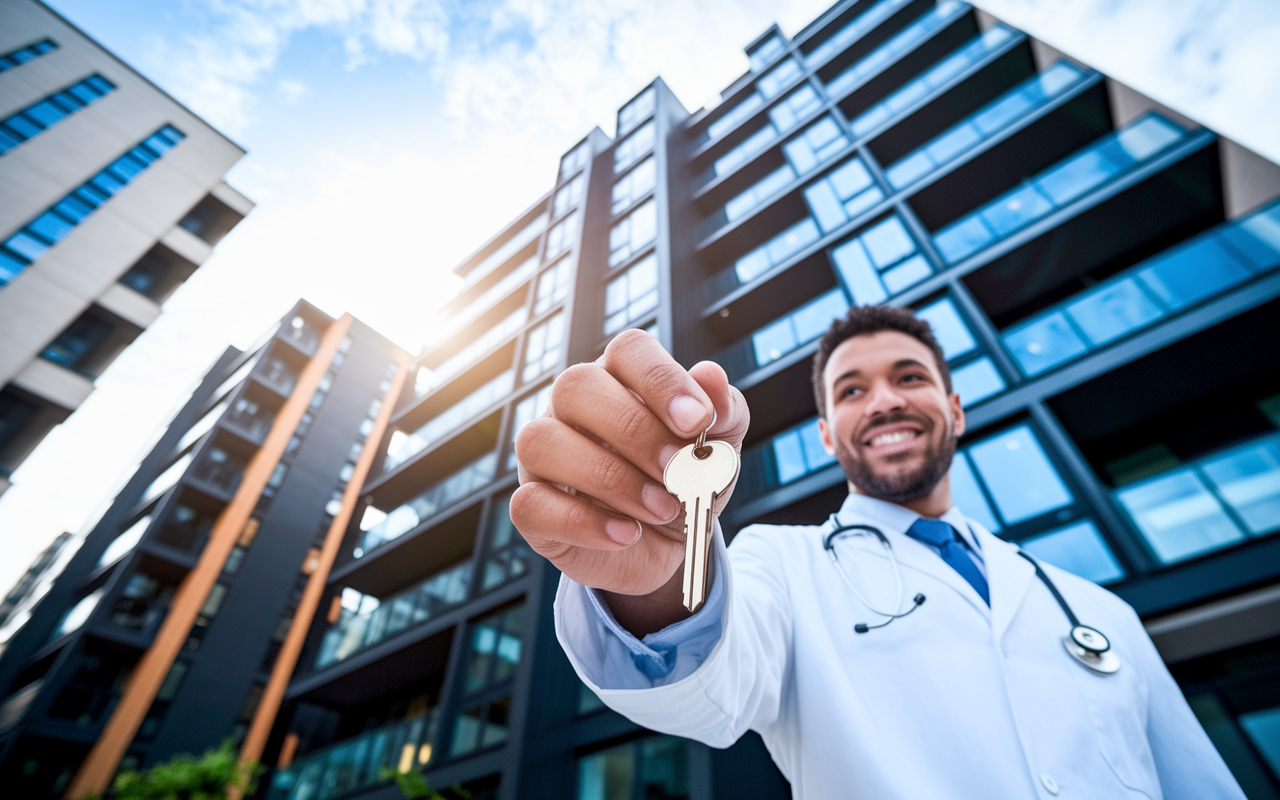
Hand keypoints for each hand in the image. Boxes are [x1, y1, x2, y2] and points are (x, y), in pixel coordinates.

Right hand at [511, 329, 748, 627]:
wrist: (668, 546)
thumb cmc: (685, 481)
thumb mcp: (719, 448)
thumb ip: (724, 411)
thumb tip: (710, 376)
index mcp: (620, 378)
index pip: (628, 350)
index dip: (661, 379)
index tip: (698, 421)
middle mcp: (572, 407)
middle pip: (576, 385)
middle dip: (635, 431)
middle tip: (678, 470)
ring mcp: (543, 455)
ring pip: (542, 441)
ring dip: (609, 478)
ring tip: (660, 508)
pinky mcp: (532, 506)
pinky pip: (531, 503)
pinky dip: (583, 523)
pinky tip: (626, 534)